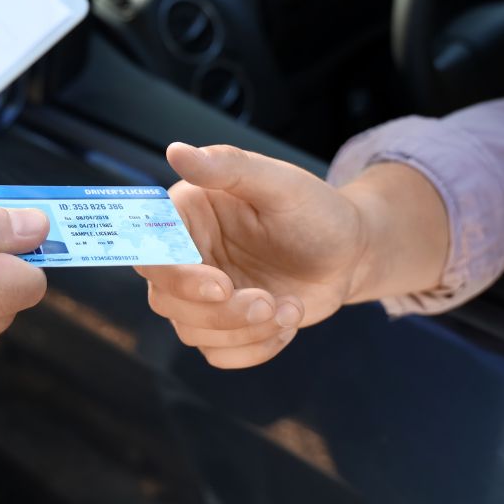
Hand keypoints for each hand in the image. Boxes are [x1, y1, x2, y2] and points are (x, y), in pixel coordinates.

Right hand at [136, 143, 371, 367]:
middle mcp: (186, 253)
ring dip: (243, 332)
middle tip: (268, 303)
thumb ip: (229, 167)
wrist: (351, 252)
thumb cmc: (315, 210)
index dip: (176, 275)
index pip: (152, 250)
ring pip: (190, 330)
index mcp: (187, 214)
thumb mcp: (279, 183)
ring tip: (290, 309)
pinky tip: (286, 323)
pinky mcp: (223, 324)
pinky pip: (217, 353)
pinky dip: (253, 349)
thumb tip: (177, 150)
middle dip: (219, 312)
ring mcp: (202, 293)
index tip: (221, 285)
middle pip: (165, 298)